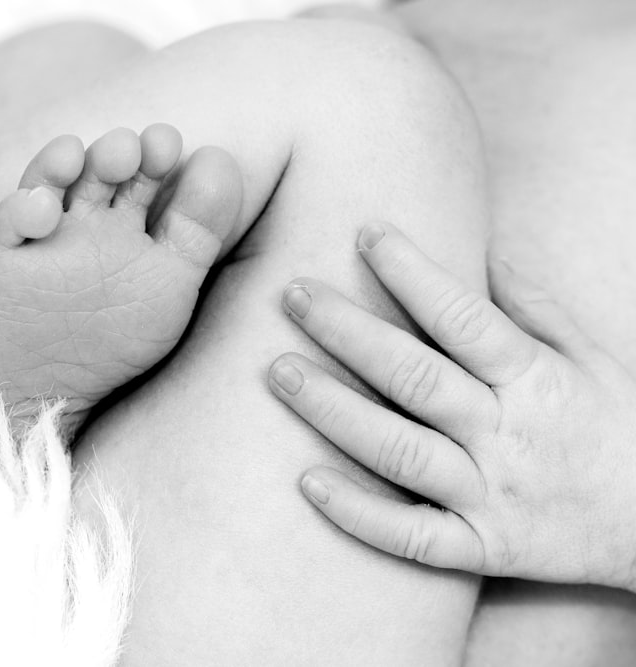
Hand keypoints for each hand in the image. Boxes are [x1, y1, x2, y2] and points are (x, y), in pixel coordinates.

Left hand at [268, 221, 635, 590]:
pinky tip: (304, 482)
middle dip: (348, 331)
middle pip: (414, 377)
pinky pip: (410, 536)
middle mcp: (507, 435)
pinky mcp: (480, 549)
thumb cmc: (617, 426)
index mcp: (536, 380)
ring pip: (399, 451)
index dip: (412, 271)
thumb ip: (534, 305)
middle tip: (290, 293)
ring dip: (333, 411)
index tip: (364, 230)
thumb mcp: (591, 357)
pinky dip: (357, 514)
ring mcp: (490, 496)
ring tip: (278, 371)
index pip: (464, 317)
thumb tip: (482, 247)